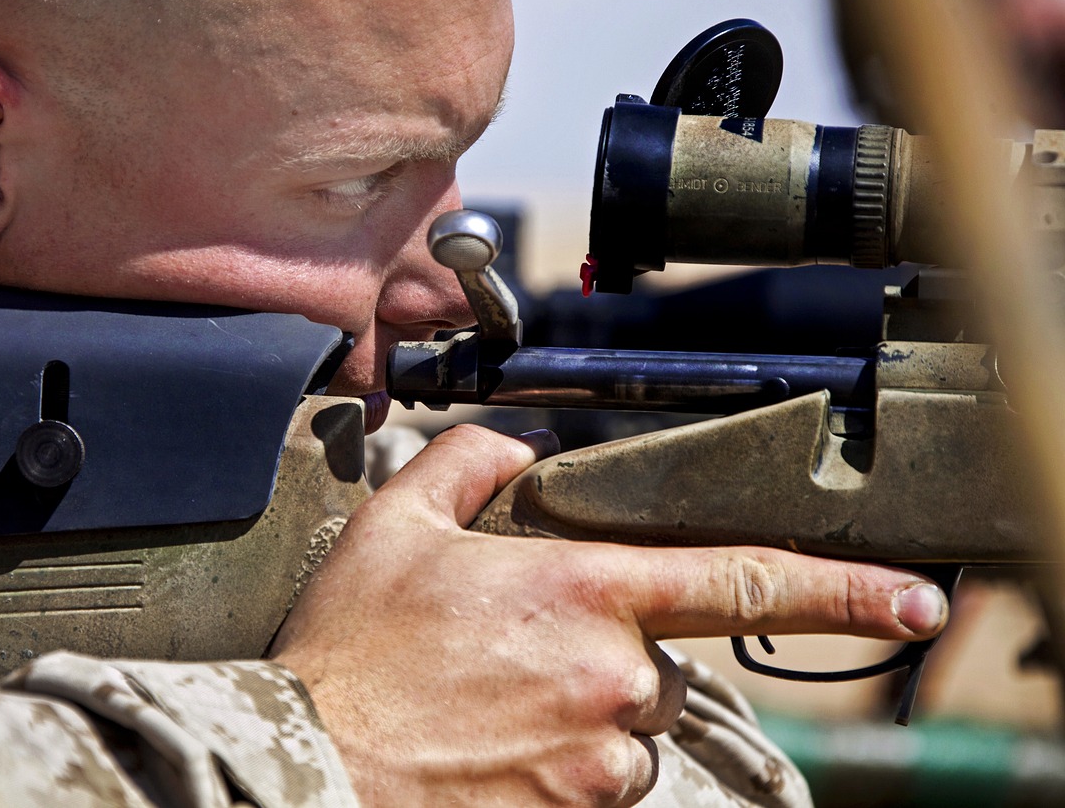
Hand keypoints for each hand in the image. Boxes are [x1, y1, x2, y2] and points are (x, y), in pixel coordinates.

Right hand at [271, 424, 946, 806]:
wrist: (311, 764)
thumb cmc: (352, 652)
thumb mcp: (398, 527)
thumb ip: (471, 463)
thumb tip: (516, 449)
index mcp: (581, 593)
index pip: (737, 580)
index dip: (841, 591)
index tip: (913, 602)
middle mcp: (608, 680)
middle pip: (659, 664)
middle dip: (613, 656)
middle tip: (520, 654)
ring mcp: (596, 760)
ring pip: (629, 732)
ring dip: (587, 716)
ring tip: (495, 707)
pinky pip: (600, 784)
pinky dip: (565, 765)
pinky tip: (496, 747)